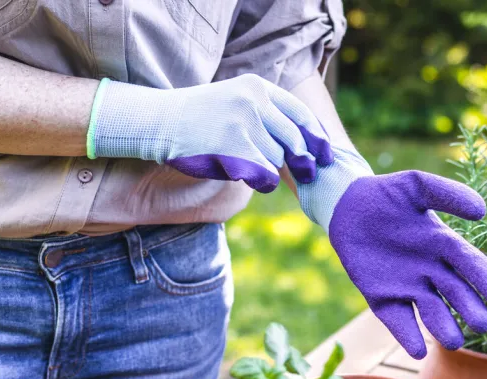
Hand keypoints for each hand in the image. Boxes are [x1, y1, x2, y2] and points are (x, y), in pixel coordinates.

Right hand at [87, 74, 332, 192]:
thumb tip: (305, 142)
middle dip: (304, 160)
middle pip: (293, 140)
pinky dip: (263, 182)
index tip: (327, 153)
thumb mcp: (234, 100)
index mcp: (256, 87)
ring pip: (277, 159)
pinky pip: (264, 175)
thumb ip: (266, 113)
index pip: (299, 113)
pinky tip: (252, 178)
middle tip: (309, 174)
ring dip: (270, 169)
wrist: (159, 122)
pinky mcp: (232, 148)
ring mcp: (242, 124)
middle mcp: (252, 101)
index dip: (317, 136)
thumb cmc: (200, 117)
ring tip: (248, 165)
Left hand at [298, 148, 486, 358]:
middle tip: (482, 325)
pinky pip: (397, 320)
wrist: (347, 206)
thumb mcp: (416, 186)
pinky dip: (407, 335)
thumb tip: (482, 210)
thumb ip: (447, 194)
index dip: (486, 281)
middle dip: (469, 309)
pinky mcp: (382, 298)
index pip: (471, 265)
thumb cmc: (387, 194)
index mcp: (444, 245)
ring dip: (443, 328)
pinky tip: (416, 349)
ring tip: (452, 341)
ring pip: (431, 312)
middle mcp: (431, 271)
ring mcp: (407, 287)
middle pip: (455, 294)